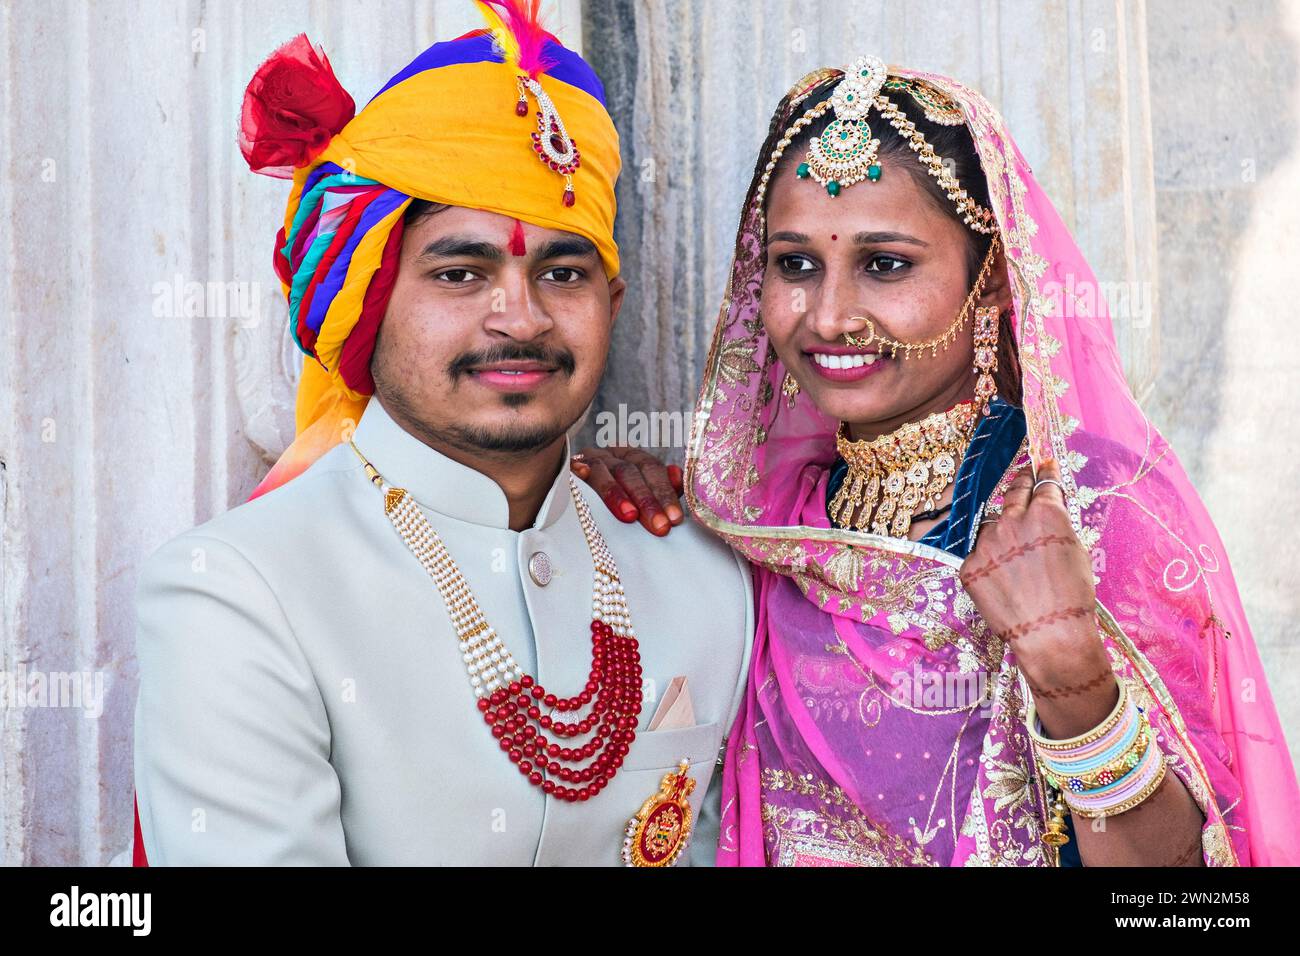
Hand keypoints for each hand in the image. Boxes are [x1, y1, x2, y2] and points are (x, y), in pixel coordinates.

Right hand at [570, 446, 684, 536]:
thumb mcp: (639, 496)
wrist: (570, 498)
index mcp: (633, 459)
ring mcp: (587, 461)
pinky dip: (578, 470)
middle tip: (659, 526)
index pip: (652, 470)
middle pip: (630, 471)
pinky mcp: (565, 469)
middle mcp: (611, 457)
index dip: (664, 492)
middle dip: (647, 499)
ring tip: (629, 516)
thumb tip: (678, 479)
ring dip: (616, 493)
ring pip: (603, 471)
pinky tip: (581, 474)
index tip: (674, 518)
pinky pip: (571, 468)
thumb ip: (660, 489)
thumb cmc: (615, 502)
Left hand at [959, 458, 1113, 733]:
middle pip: (1014, 494)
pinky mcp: (969, 565)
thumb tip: (1049, 509)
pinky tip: (1003, 578)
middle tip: (1024, 477)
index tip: (1042, 465)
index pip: (1043, 484)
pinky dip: (990, 561)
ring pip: (992, 526)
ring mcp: (986, 543)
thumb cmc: (1074, 597)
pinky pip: (979, 554)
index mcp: (1046, 514)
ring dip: (1002, 531)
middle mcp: (1012, 521)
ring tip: (1016, 554)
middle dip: (1021, 484)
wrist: (1050, 634)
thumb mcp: (1076, 551)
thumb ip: (1058, 524)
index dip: (1044, 474)